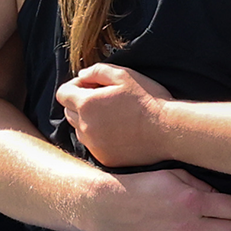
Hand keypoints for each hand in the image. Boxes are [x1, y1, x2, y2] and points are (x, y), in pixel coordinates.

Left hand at [56, 64, 174, 167]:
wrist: (168, 130)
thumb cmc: (148, 100)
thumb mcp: (124, 75)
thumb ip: (97, 71)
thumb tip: (81, 76)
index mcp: (86, 104)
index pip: (62, 94)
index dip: (74, 87)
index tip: (91, 86)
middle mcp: (84, 126)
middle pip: (68, 112)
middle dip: (81, 103)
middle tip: (104, 101)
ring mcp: (94, 145)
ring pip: (80, 130)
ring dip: (89, 121)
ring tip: (113, 117)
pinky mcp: (104, 158)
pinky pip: (94, 145)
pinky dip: (100, 138)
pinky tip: (120, 132)